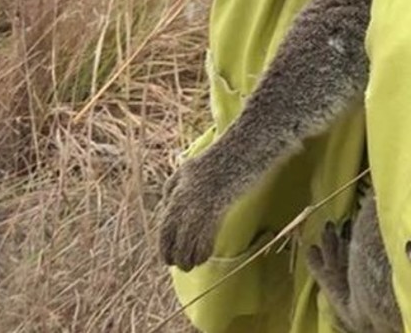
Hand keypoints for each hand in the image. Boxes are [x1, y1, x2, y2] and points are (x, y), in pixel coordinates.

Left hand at [156, 156, 228, 270]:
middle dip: (172, 251)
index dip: (165, 241)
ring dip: (187, 255)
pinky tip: (204, 257)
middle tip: (176, 265)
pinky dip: (203, 248)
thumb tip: (166, 204)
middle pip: (170, 229)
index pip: (165, 219)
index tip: (167, 256)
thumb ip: (177, 185)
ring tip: (190, 265)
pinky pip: (205, 233)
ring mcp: (200, 198)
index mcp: (178, 182)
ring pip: (186, 235)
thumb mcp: (192, 167)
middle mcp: (184, 192)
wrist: (246, 145)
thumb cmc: (225, 157)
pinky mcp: (216, 203)